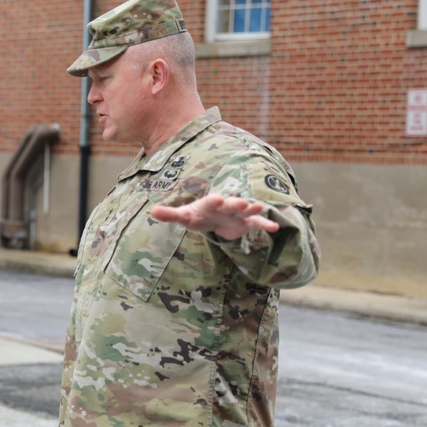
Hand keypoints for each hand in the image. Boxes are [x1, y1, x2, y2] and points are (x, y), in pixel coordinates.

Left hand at [151, 194, 278, 240]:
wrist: (211, 218)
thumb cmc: (196, 215)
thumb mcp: (183, 216)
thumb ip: (170, 214)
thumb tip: (152, 212)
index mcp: (208, 204)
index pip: (210, 201)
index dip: (214, 201)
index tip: (217, 199)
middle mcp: (225, 206)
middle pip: (230, 204)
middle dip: (235, 204)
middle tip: (242, 203)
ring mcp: (236, 214)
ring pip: (245, 211)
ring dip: (252, 209)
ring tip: (260, 207)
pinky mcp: (245, 223)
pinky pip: (256, 223)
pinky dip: (265, 224)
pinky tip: (275, 228)